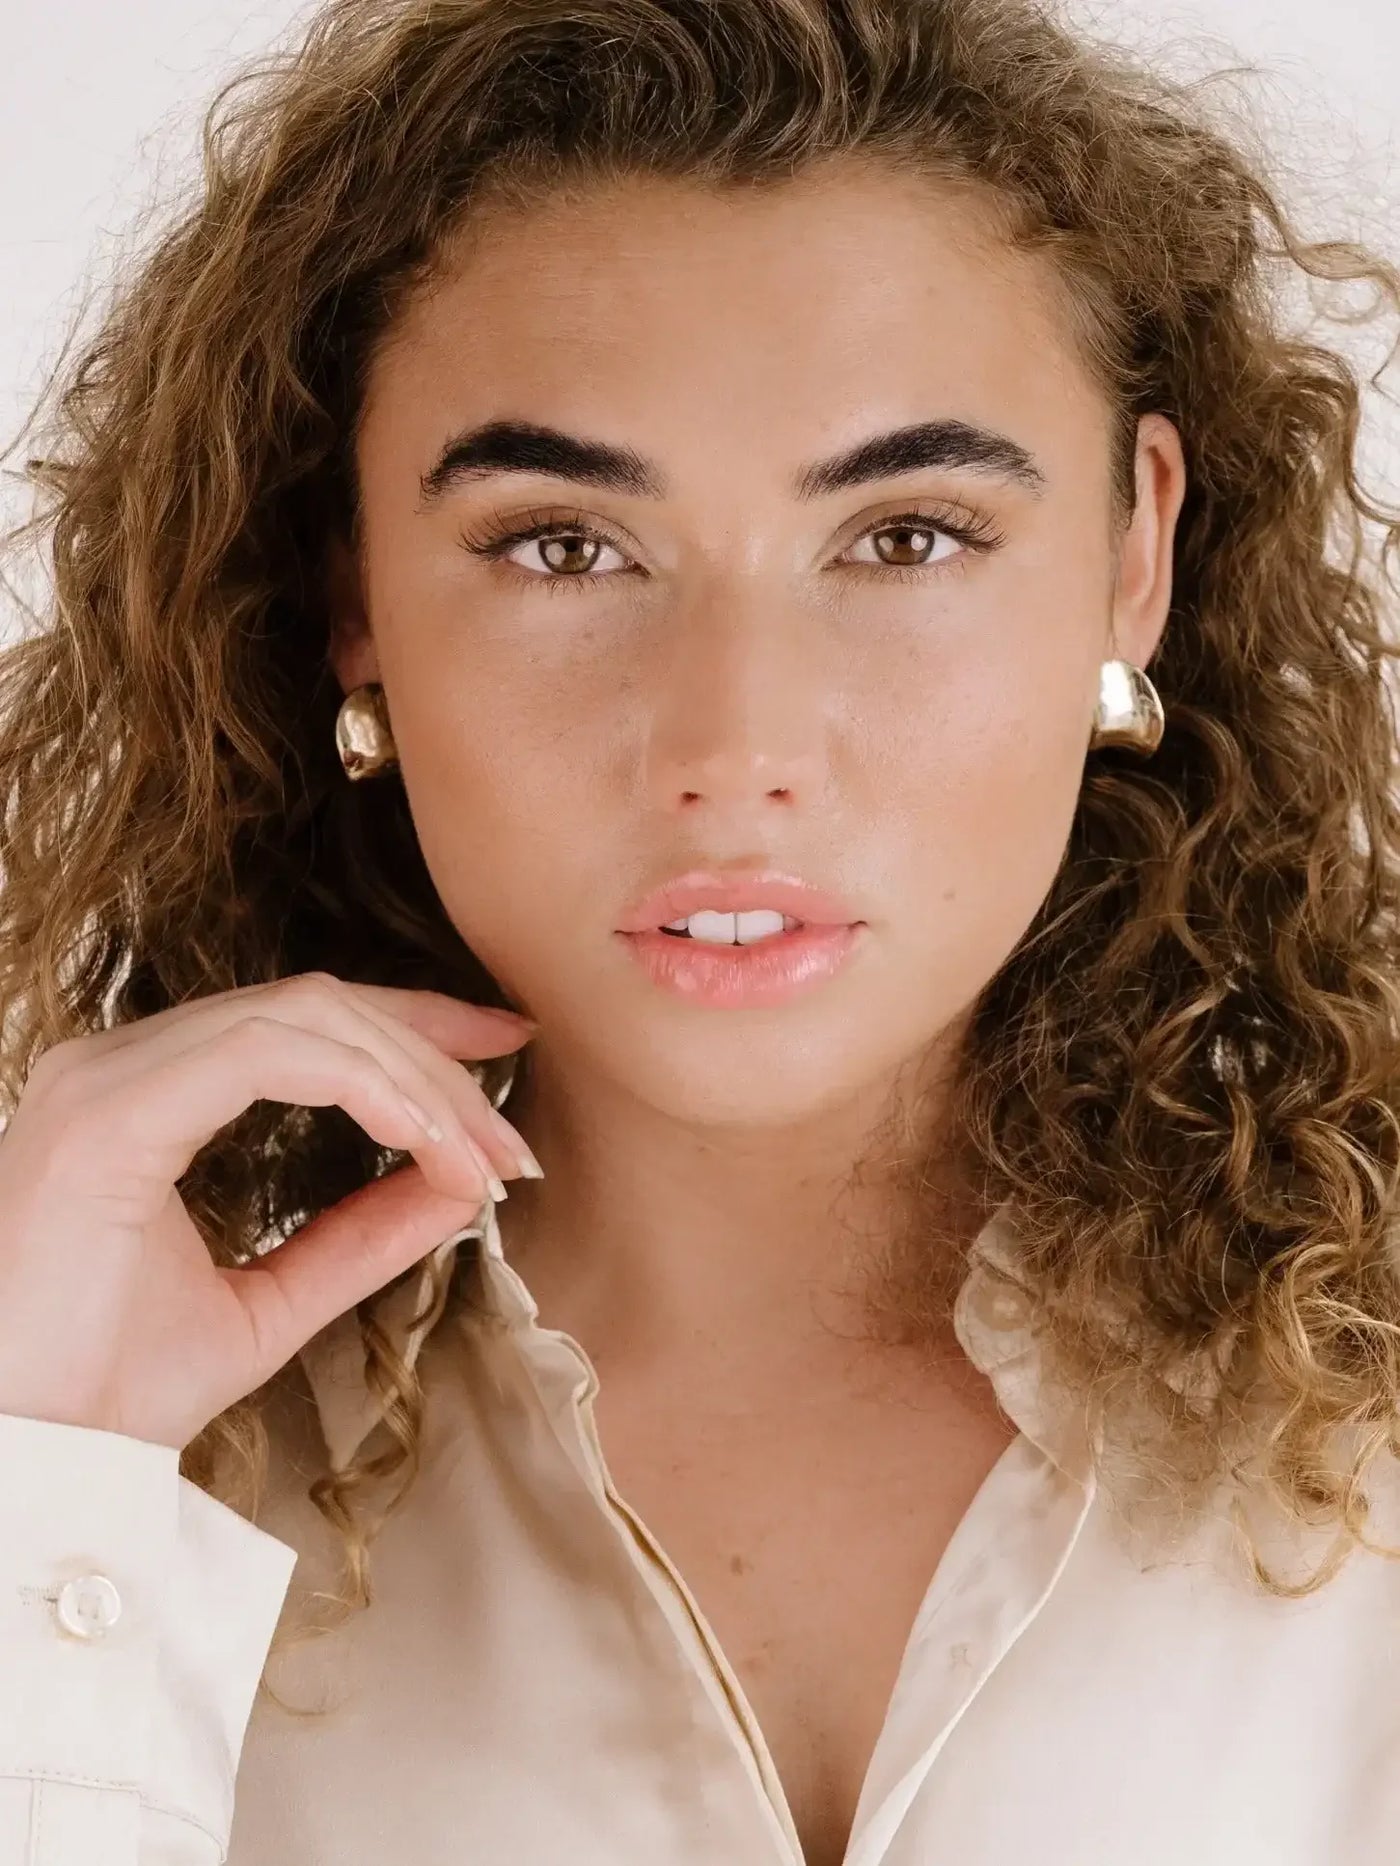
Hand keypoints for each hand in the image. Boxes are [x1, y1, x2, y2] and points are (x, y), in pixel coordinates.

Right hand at [0, 972, 539, 1450]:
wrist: (26, 1468)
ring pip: (305, 1016)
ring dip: (414, 1079)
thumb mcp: (269, 1303)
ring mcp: (106, 1078)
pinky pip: (267, 1053)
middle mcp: (119, 1065)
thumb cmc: (108, 1395)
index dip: (413, 1023)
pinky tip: (420, 1139)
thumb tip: (457, 1185)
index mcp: (146, 1095)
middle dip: (435, 1060)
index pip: (303, 1020)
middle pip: (319, 1006)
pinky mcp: (108, 1113)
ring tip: (478, 1156)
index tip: (503, 1050)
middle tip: (508, 1146)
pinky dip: (366, 1085)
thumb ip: (358, 1238)